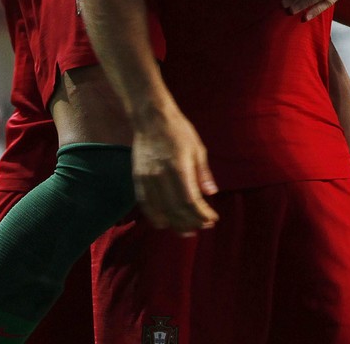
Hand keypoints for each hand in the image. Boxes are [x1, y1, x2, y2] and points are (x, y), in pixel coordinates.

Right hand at [131, 107, 218, 233]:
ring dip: (175, 224)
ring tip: (187, 230)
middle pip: (175, 210)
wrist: (151, 118)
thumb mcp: (197, 148)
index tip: (212, 219)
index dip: (201, 214)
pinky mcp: (138, 178)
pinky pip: (145, 204)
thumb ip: (203, 173)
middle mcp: (161, 176)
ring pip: (160, 210)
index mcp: (179, 167)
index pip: (190, 201)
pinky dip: (155, 217)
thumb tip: (212, 193)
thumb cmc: (179, 130)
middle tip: (203, 227)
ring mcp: (147, 178)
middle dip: (191, 222)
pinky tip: (165, 223)